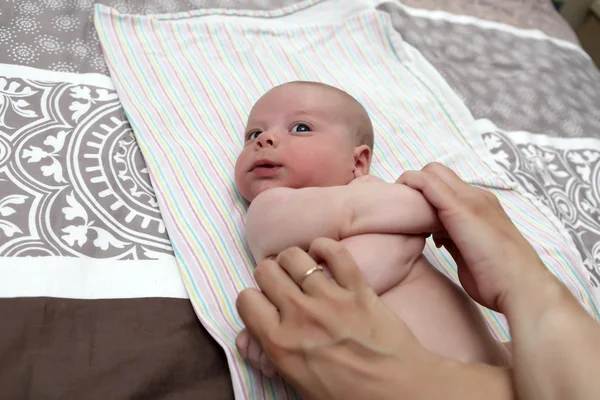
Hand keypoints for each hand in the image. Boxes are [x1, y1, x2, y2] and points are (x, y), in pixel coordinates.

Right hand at [236, 238, 511, 399]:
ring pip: (295, 256)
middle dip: (270, 275)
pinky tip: (323, 254)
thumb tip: (245, 338)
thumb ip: (269, 356)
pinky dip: (326, 247)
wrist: (399, 393)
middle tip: (281, 284)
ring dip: (294, 260)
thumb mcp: (298, 384)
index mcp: (280, 343)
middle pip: (266, 270)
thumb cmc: (349, 395)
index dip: (253, 300)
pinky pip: (335, 252)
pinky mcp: (358, 288)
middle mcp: (300, 315)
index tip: (263, 303)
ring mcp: (331, 299)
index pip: (246, 299)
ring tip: (301, 269)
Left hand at [399, 163, 599, 399]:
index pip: (447, 184)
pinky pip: (427, 183)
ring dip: (412, 187)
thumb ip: (453, 239)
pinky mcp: (459, 208)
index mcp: (482, 206)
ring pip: (431, 172)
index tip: (413, 216)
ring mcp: (470, 199)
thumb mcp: (469, 253)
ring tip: (402, 215)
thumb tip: (438, 237)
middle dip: (415, 186)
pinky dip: (411, 186)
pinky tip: (400, 208)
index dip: (427, 194)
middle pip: (437, 172)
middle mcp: (477, 197)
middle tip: (403, 212)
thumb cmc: (497, 279)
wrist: (521, 286)